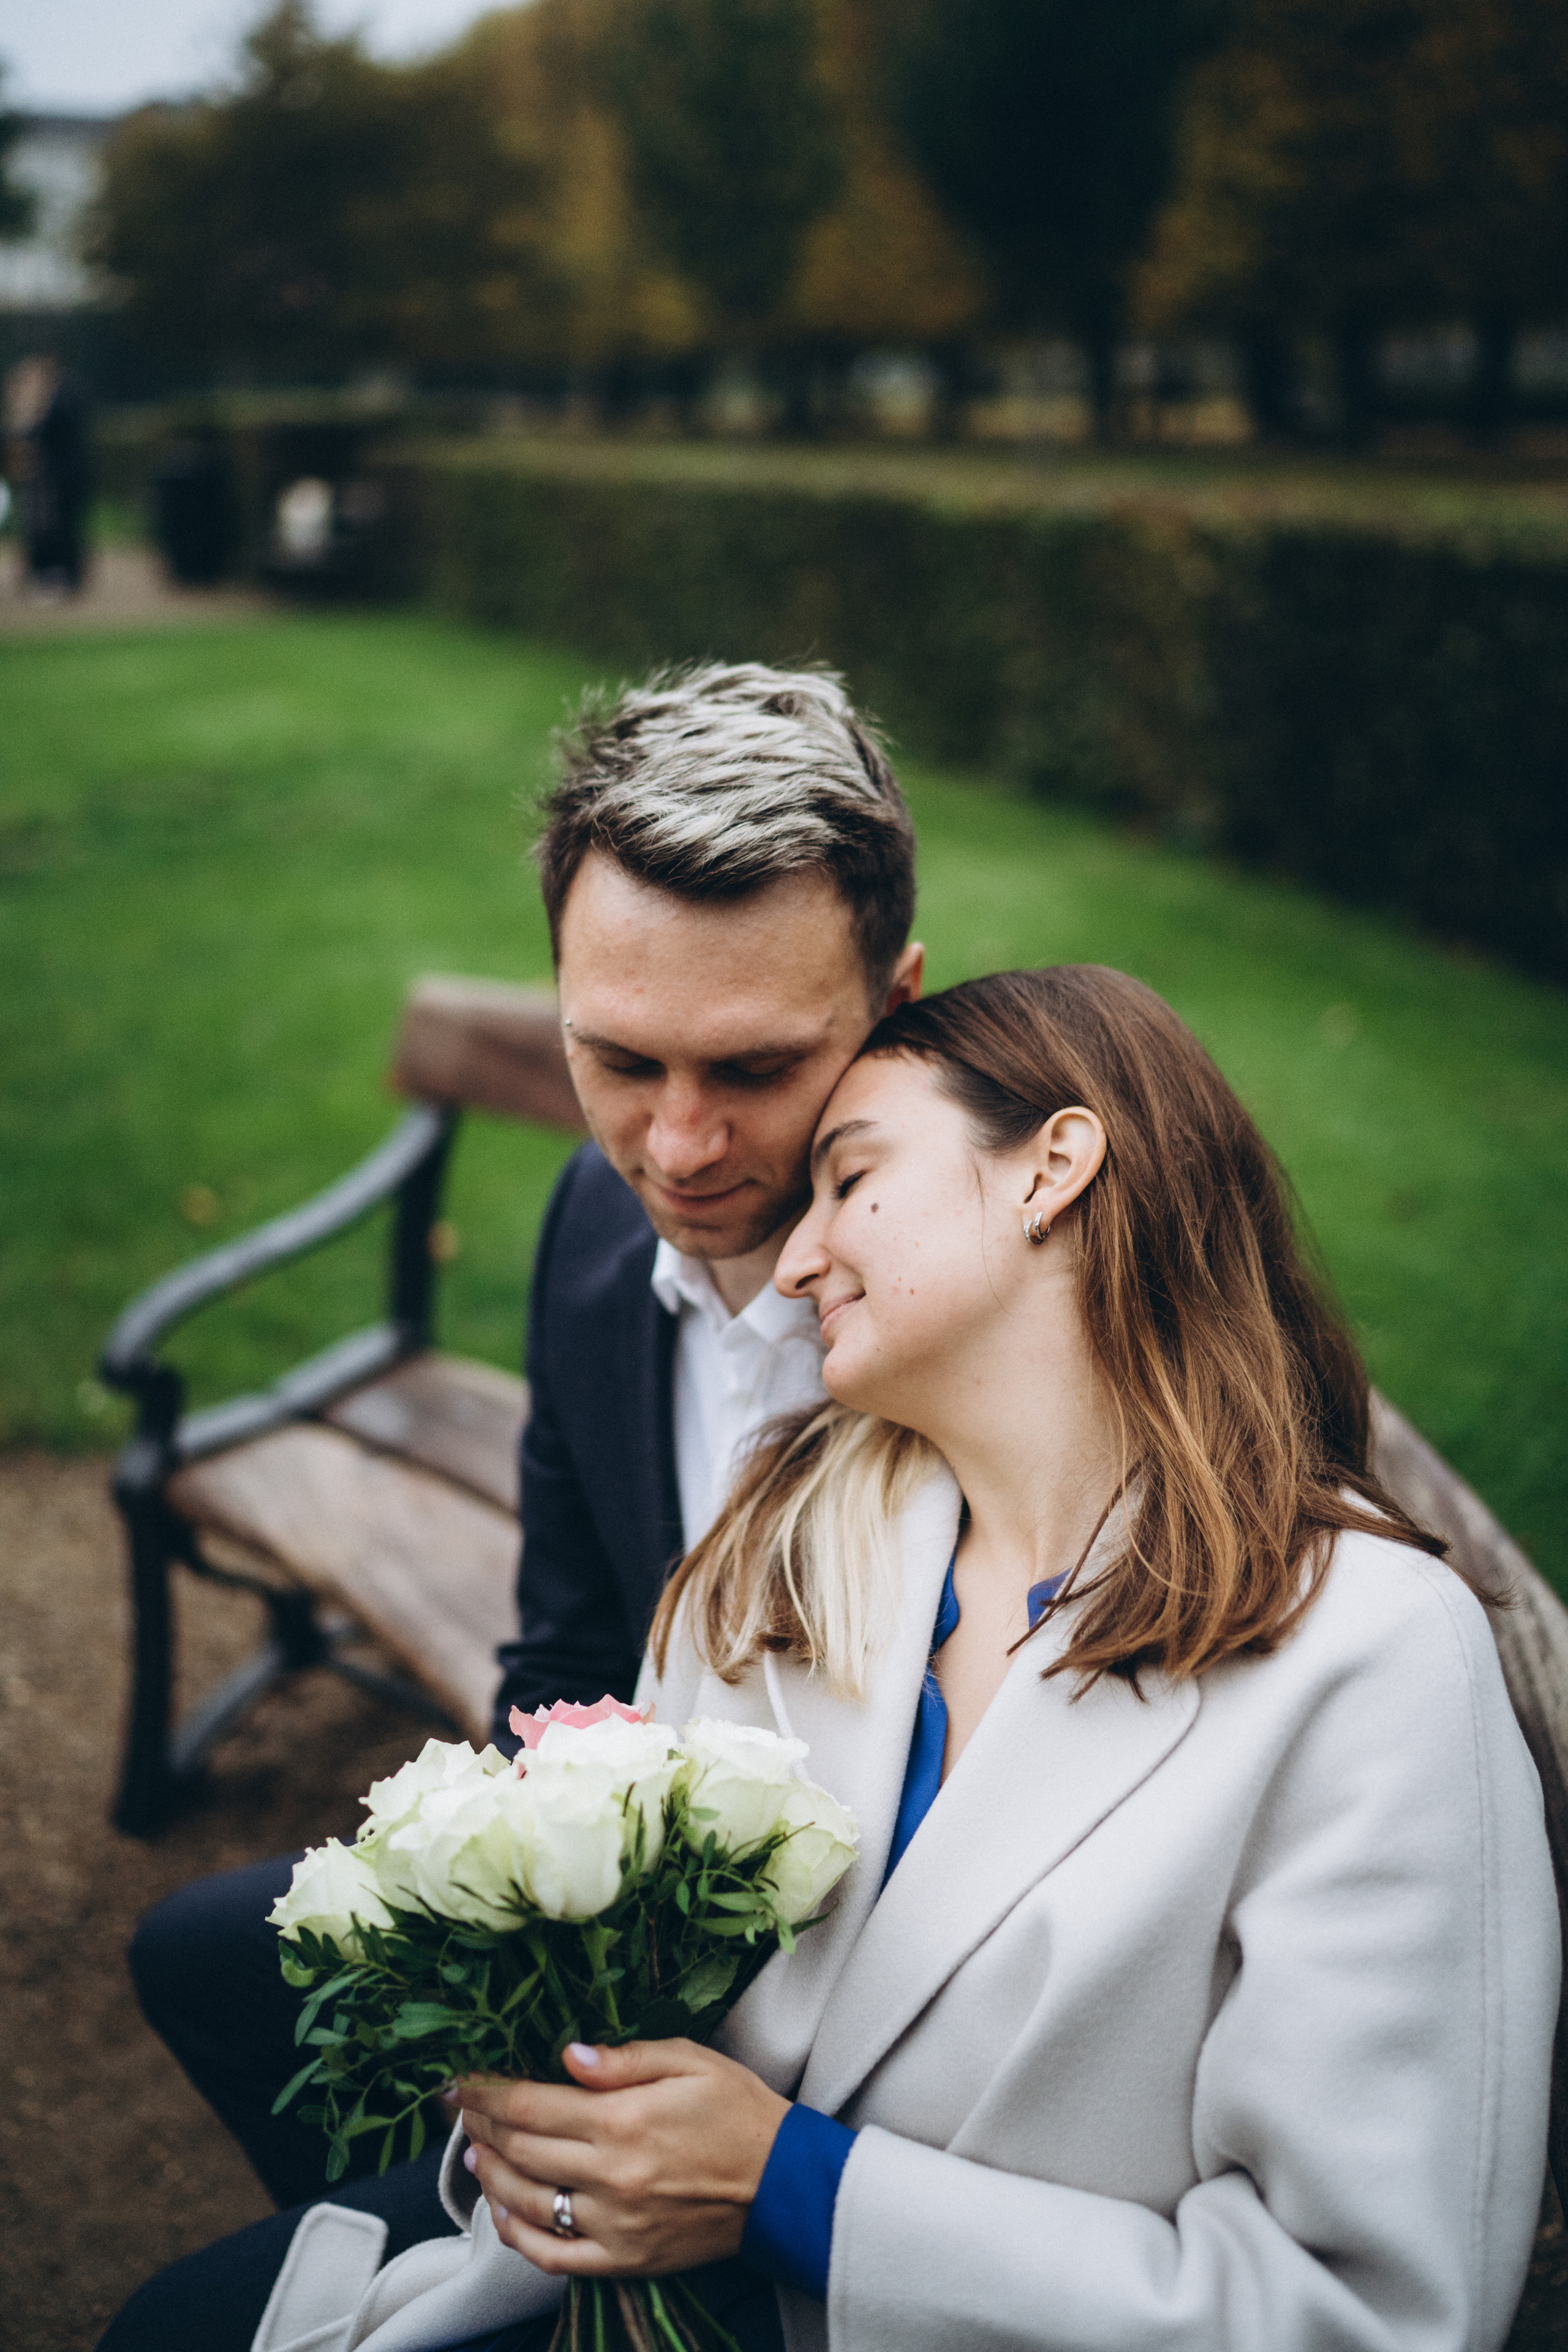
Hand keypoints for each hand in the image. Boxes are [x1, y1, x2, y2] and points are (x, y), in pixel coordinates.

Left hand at [459, 2039, 789, 2277]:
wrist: (782, 2184)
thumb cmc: (737, 2111)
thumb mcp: (690, 2060)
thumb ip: (625, 2058)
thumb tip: (566, 2055)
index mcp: (624, 2120)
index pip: (531, 2105)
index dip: (487, 2093)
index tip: (461, 2083)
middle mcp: (611, 2175)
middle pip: (521, 2150)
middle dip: (482, 2127)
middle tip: (464, 2111)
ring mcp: (615, 2225)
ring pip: (527, 2203)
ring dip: (491, 2177)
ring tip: (476, 2156)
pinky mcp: (624, 2260)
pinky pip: (554, 2257)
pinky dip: (518, 2237)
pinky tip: (503, 2213)